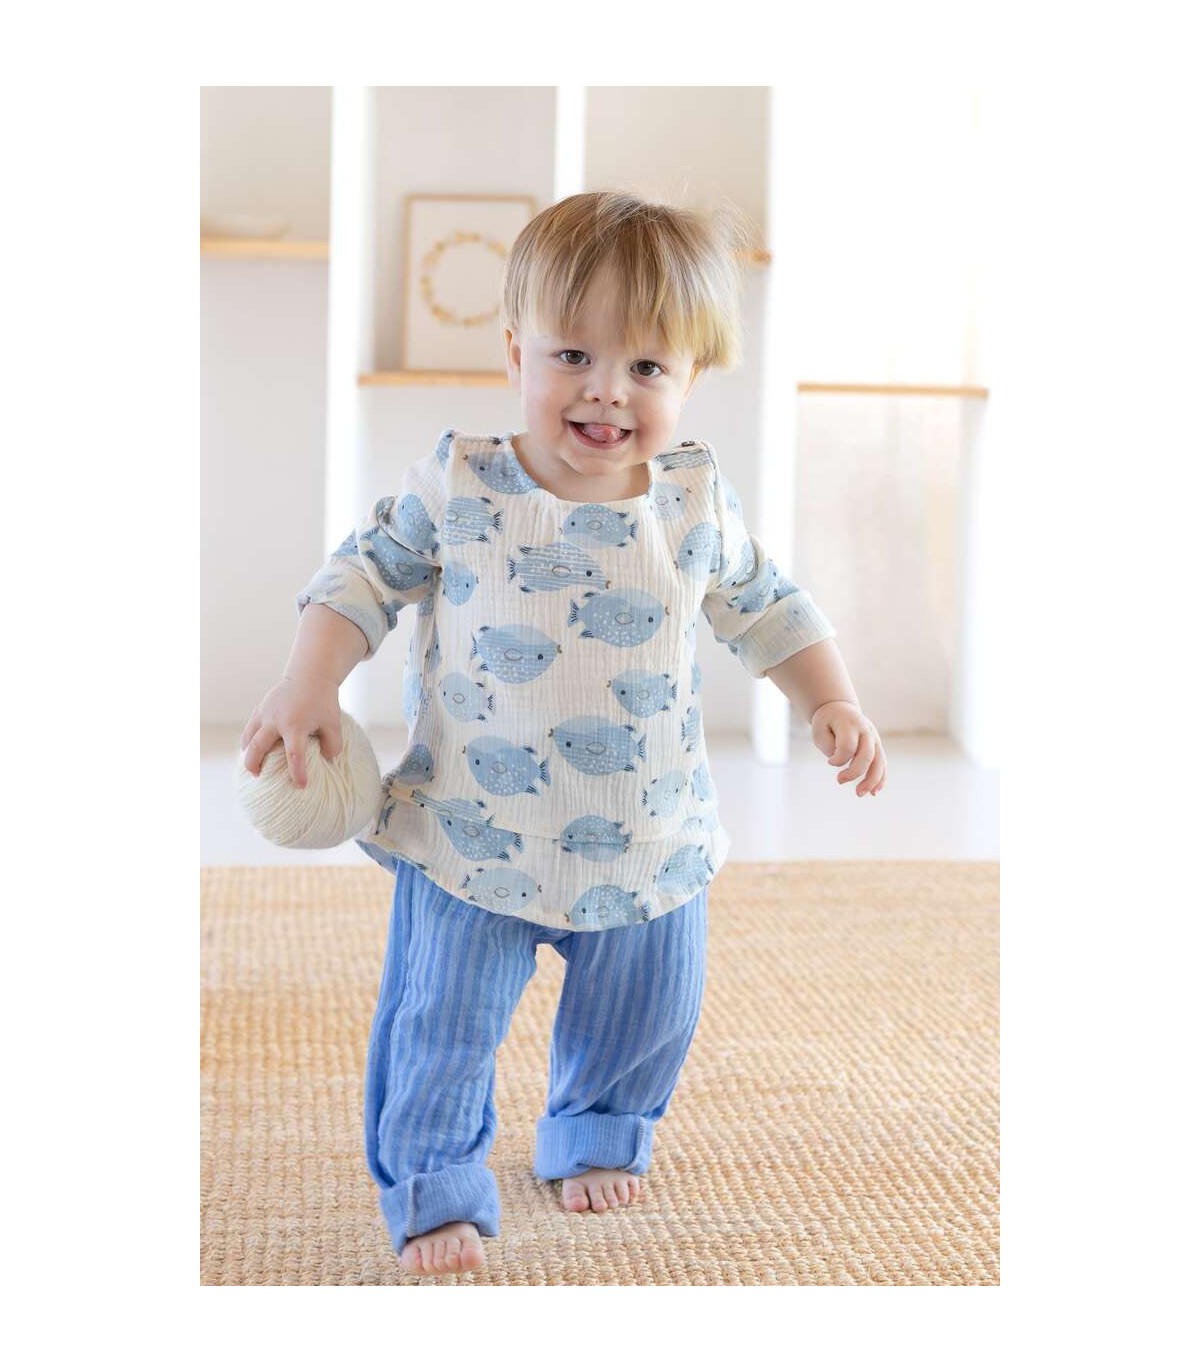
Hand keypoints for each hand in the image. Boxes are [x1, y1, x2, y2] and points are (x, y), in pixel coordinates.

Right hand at [239, 672, 342, 787]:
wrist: (309, 676)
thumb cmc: (323, 701)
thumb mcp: (334, 723)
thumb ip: (333, 744)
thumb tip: (326, 760)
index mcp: (295, 725)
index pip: (294, 755)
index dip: (297, 773)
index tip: (301, 786)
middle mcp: (275, 720)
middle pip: (257, 747)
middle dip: (254, 765)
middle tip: (258, 777)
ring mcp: (265, 713)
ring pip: (248, 737)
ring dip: (248, 753)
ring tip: (252, 766)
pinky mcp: (260, 708)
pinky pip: (249, 727)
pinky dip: (248, 739)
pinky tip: (250, 749)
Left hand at [810, 701, 886, 796]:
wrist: (840, 709)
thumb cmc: (827, 722)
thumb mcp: (819, 730)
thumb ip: (829, 746)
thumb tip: (843, 763)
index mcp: (849, 723)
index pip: (848, 746)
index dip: (837, 759)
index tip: (829, 762)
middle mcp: (865, 730)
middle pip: (867, 755)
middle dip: (855, 772)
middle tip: (839, 781)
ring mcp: (874, 738)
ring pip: (879, 761)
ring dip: (872, 780)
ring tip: (860, 794)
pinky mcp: (877, 746)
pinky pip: (882, 764)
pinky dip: (880, 779)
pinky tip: (873, 792)